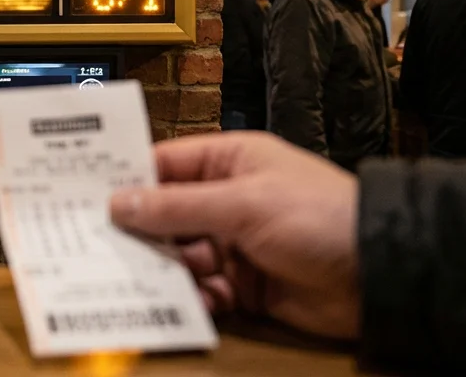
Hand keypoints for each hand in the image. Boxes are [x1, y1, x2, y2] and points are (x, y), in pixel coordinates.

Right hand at [109, 131, 359, 339]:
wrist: (380, 273)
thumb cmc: (318, 217)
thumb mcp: (242, 204)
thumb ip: (177, 206)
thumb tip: (119, 203)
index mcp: (229, 162)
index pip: (164, 165)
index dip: (126, 180)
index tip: (84, 196)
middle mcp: (229, 200)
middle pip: (167, 215)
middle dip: (138, 232)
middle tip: (96, 244)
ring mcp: (237, 244)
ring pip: (182, 256)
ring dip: (163, 269)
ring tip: (136, 278)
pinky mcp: (247, 286)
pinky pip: (205, 290)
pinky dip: (194, 298)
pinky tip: (186, 303)